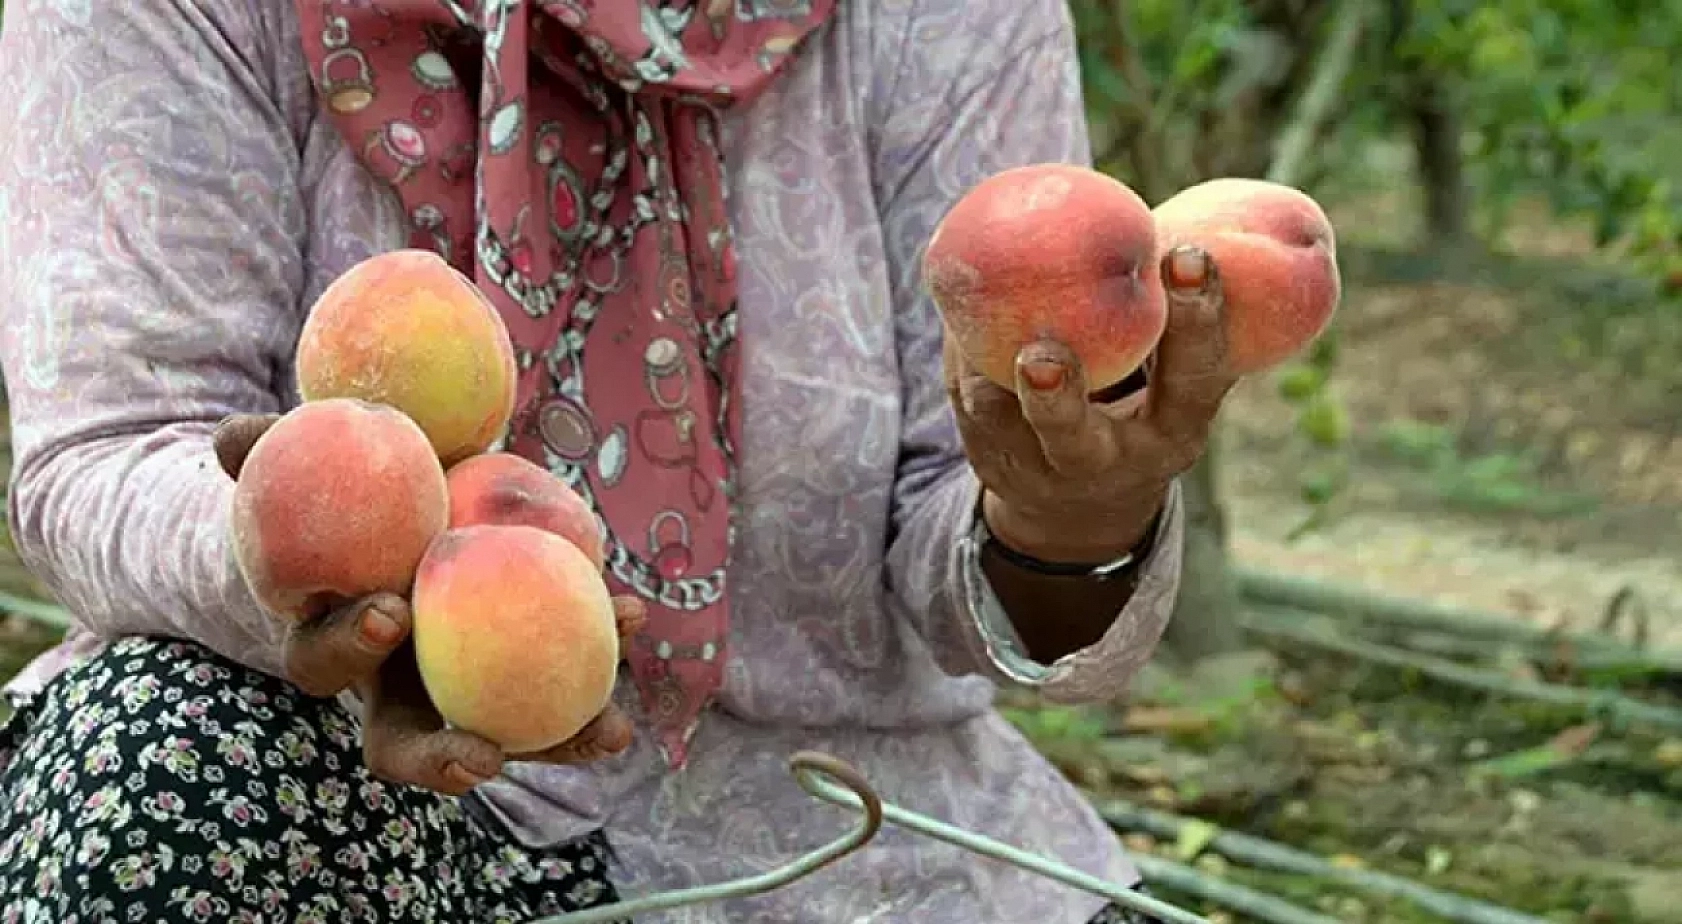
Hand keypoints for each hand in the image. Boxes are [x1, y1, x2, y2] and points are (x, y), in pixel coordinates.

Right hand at [214, 413, 645, 793]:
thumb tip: (229, 439)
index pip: (322, 665)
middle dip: (446, 758)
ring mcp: (464, 681)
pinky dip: (602, 656)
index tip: (392, 610)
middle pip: (411, 742)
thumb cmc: (354, 479)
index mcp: (335, 635)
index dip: (350, 646)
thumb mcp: (311, 460)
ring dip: (559, 739)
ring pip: (506, 731)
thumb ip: (268, 452)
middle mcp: (396, 679)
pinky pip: (564, 676)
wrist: (416, 487)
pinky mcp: (525, 662)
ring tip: (610, 730)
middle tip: (487, 755)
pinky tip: (636, 617)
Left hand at [943, 246, 1237, 562]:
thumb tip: (1167, 214)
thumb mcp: (1176, 371)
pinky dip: (960, 346)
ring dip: (983, 363)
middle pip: (1074, 439)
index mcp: (1175, 433)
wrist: (1086, 500)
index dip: (1196, 321)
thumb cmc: (1147, 397)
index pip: (1194, 379)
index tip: (1187, 255)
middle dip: (1055, 399)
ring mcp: (1040, 470)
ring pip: (999, 422)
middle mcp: (1109, 464)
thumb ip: (1174, 312)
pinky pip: (966, 398)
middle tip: (1040, 355)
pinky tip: (959, 296)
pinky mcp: (991, 460)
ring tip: (976, 296)